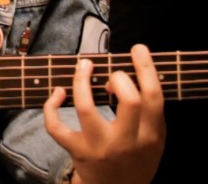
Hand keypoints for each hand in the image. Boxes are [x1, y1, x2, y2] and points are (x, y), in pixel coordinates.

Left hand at [43, 44, 165, 183]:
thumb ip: (151, 112)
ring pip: (86, 108)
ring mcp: (99, 147)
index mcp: (149, 136)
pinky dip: (51, 106)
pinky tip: (58, 92)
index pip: (153, 97)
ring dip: (81, 81)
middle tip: (112, 74)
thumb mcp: (156, 140)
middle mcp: (126, 142)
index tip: (138, 49)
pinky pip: (56, 127)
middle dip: (119, 77)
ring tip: (84, 65)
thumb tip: (136, 72)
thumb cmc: (137, 159)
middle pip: (128, 100)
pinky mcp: (76, 151)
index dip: (145, 68)